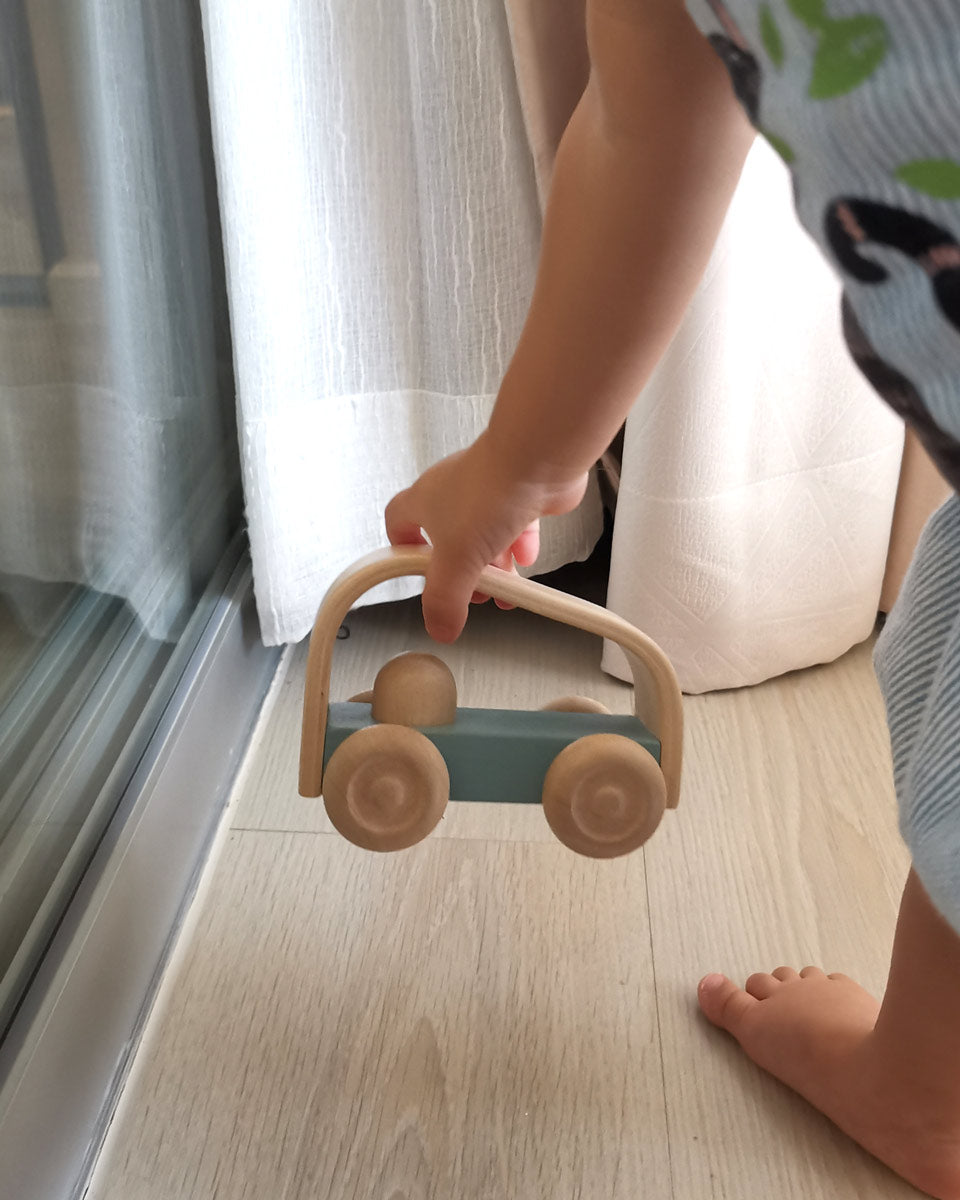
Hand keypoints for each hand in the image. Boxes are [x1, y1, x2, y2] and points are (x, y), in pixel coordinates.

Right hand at [385, 431, 587, 641]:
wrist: (540, 457)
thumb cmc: (491, 490)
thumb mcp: (458, 559)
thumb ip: (446, 599)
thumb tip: (440, 628)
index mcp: (424, 501)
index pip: (398, 524)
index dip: (401, 550)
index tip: (413, 575)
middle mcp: (453, 492)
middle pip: (447, 539)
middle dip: (461, 571)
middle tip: (471, 592)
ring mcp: (488, 490)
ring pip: (485, 535)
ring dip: (495, 565)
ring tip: (507, 589)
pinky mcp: (520, 491)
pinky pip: (515, 524)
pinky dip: (519, 544)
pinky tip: (526, 557)